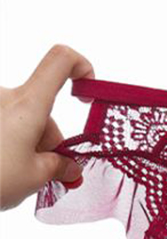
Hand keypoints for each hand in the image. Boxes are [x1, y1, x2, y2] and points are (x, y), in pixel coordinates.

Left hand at [0, 44, 93, 210]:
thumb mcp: (34, 178)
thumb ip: (59, 166)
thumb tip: (69, 167)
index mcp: (28, 104)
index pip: (61, 60)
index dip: (81, 67)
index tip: (86, 92)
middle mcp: (4, 96)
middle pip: (40, 107)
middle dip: (47, 138)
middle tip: (47, 171)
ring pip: (17, 119)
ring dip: (24, 144)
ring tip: (15, 176)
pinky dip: (5, 144)